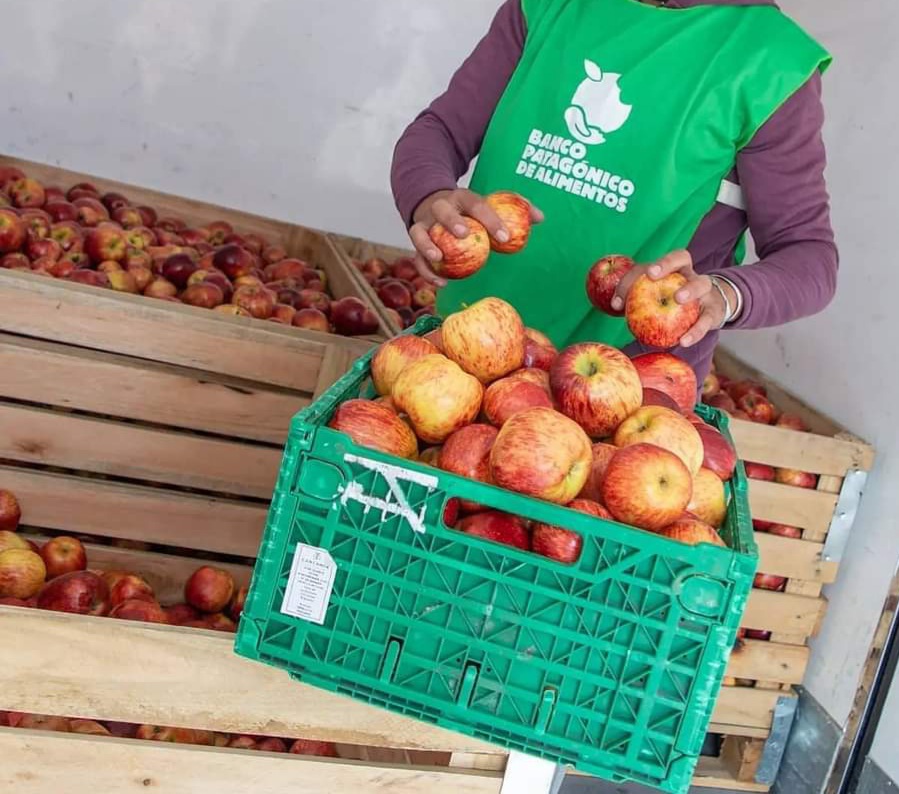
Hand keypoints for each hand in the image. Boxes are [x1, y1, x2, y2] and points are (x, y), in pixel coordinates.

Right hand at [407, 188, 543, 286]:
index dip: (490, 219)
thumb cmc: (469, 210)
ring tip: (438, 259)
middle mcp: (440, 207)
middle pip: (442, 210)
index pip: (476, 203)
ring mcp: (425, 225)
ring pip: (418, 232)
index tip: (505, 238)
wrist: (432, 202)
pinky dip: (426, 271)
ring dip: (426, 244)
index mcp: (461, 197)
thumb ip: (516, 209)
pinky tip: (441, 284)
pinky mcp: (415, 243)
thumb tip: (540, 218)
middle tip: (464, 234)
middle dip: (451, 220)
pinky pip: (416, 257)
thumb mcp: (488, 204)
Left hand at [610, 250, 736, 347]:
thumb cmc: (674, 303)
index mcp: (674, 267)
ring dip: (689, 289)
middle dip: (666, 263)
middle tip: (652, 274)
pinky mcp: (713, 312)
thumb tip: (615, 305)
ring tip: (678, 299)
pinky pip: (706, 320)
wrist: (711, 310)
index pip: (659, 259)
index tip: (638, 277)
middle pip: (682, 257)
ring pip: (701, 283)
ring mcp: (705, 291)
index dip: (646, 266)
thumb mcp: (658, 297)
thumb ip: (637, 298)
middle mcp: (690, 274)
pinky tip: (683, 341)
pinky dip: (695, 331)